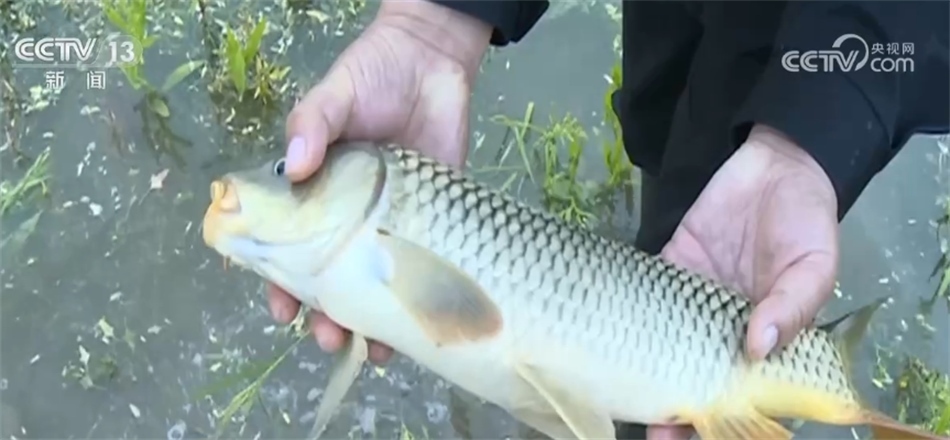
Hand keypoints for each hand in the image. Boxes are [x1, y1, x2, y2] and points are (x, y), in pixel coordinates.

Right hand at [270, 0, 491, 363]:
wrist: (433, 60)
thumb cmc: (373, 76)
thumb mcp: (334, 94)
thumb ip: (313, 123)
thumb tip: (295, 164)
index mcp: (316, 193)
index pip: (291, 247)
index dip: (281, 280)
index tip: (281, 309)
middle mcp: (351, 216)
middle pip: (333, 278)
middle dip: (325, 313)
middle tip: (325, 336)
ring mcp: (392, 222)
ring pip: (375, 284)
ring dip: (369, 321)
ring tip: (368, 348)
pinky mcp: (433, 219)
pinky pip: (423, 268)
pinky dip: (416, 301)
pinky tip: (413, 332)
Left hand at [646, 124, 839, 439]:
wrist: (775, 163)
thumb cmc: (806, 221)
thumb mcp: (815, 264)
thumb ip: (792, 305)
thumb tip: (758, 347)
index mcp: (764, 336)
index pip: (740, 385)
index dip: (718, 412)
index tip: (692, 430)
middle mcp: (722, 325)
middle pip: (692, 371)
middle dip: (671, 402)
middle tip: (650, 427)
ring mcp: (691, 296)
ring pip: (662, 339)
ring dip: (643, 366)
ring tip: (623, 394)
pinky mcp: (669, 263)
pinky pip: (646, 292)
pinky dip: (627, 311)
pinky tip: (607, 332)